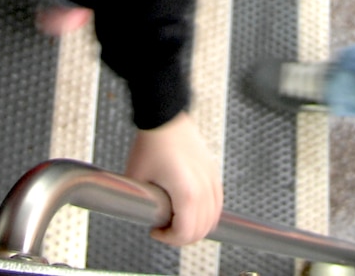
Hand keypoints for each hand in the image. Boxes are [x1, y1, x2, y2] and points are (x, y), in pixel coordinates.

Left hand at [125, 112, 220, 245]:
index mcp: (187, 193)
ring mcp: (211, 179)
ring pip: (213, 217)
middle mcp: (204, 188)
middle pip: (202, 229)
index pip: (185, 232)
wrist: (164, 117)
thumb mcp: (137, 179)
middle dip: (182, 236)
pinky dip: (208, 212)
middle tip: (165, 230)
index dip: (169, 238)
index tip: (155, 231)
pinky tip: (193, 211)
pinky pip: (218, 202)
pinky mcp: (213, 172)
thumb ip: (140, 202)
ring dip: (197, 226)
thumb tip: (140, 218)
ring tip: (177, 221)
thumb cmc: (151, 144)